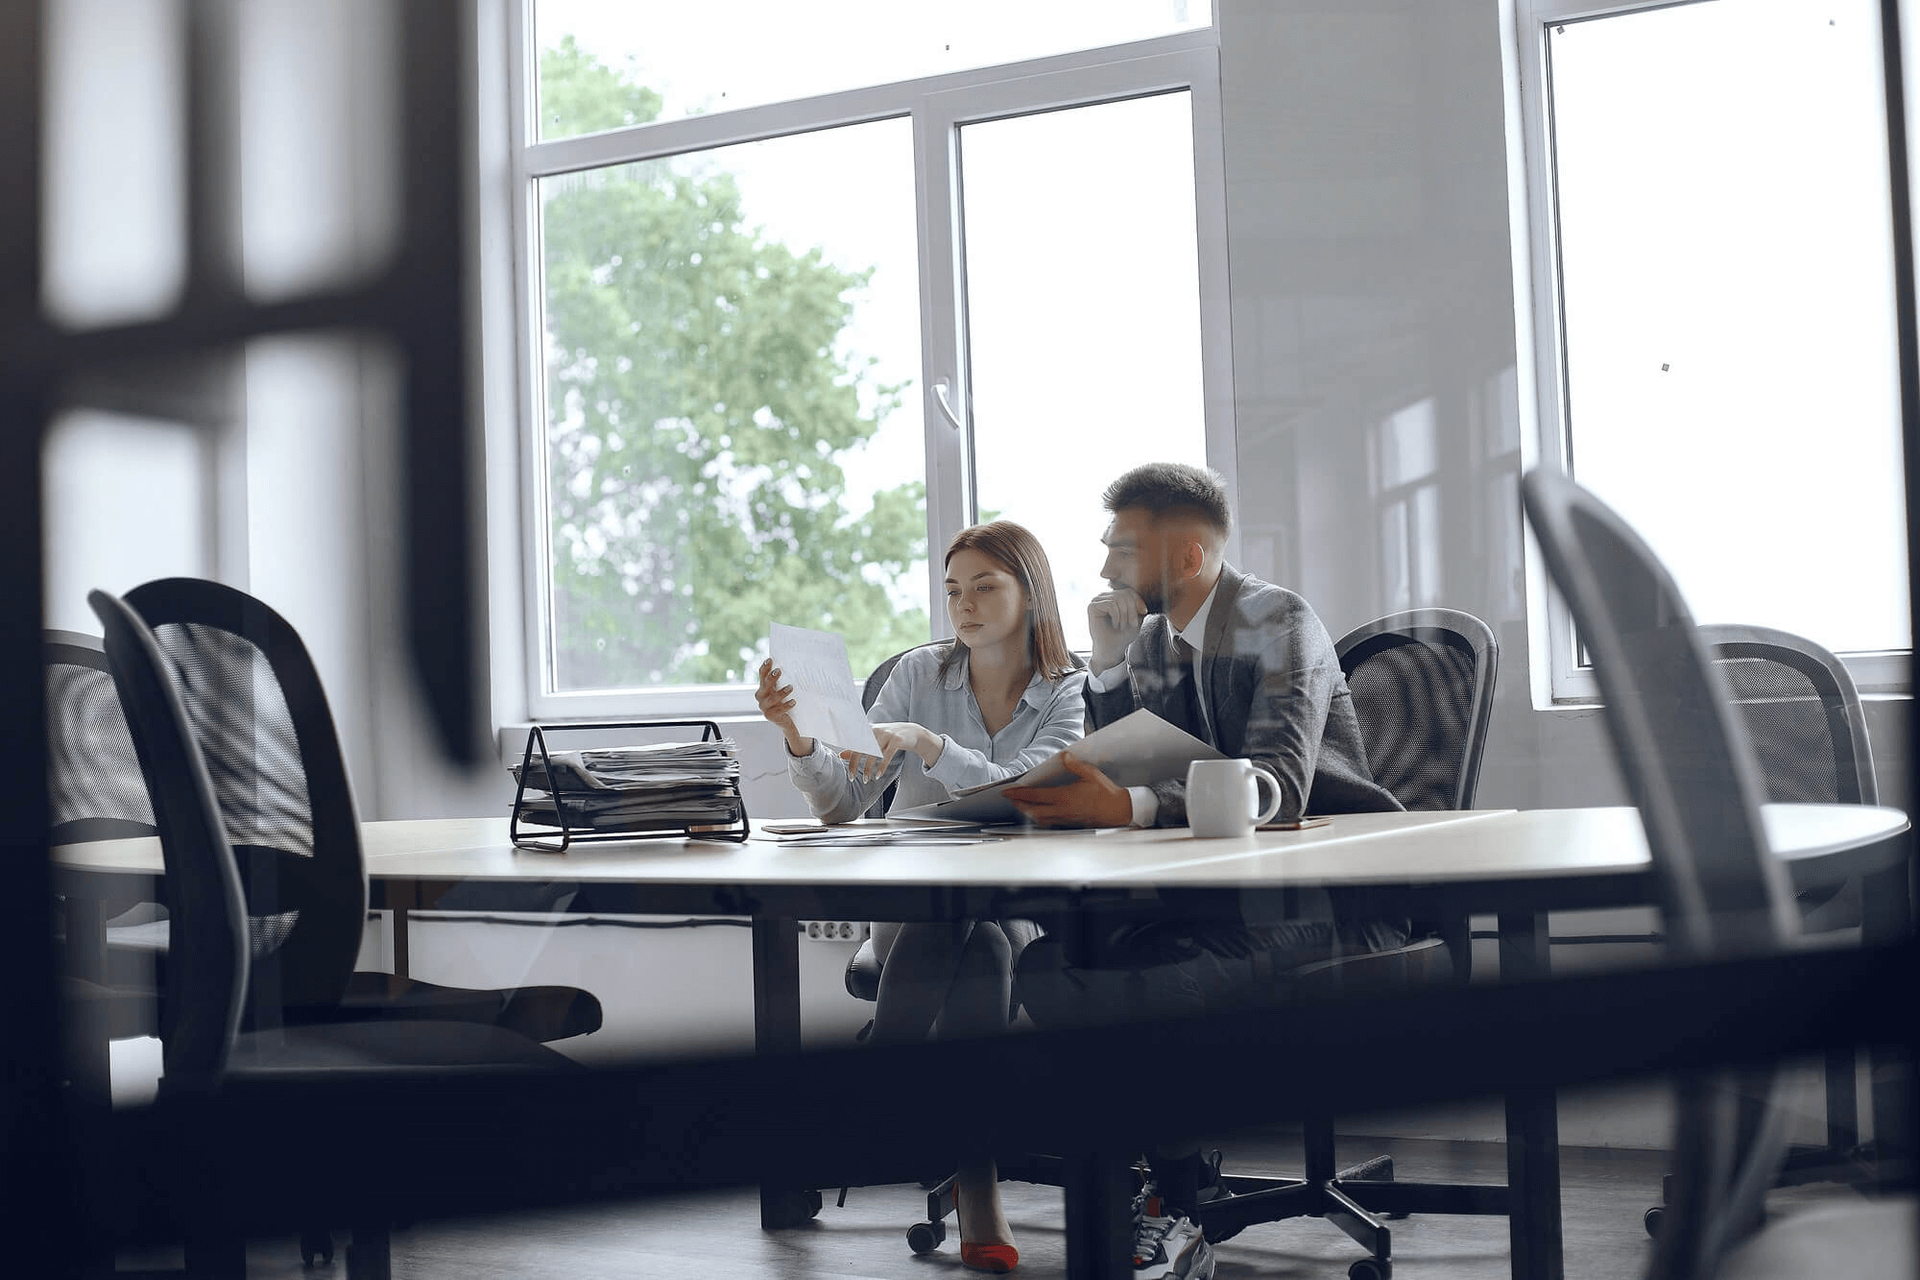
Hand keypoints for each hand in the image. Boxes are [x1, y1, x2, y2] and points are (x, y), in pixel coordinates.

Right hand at [755, 659, 811, 756]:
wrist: (788, 721)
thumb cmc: (787, 701)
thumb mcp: (784, 690)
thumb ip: (785, 680)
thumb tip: (797, 665)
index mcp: (763, 687)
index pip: (762, 675)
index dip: (765, 667)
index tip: (770, 660)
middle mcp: (761, 696)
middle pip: (765, 685)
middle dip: (771, 678)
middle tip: (779, 671)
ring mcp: (764, 707)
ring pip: (771, 698)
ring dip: (781, 692)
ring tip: (790, 687)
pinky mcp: (770, 716)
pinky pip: (778, 710)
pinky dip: (786, 705)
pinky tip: (793, 702)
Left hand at [838, 722, 940, 781]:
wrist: (913, 732)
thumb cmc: (889, 738)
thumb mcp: (873, 741)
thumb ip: (858, 747)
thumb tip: (841, 755)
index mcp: (868, 729)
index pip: (854, 742)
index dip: (847, 753)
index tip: (841, 764)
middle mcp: (875, 730)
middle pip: (861, 748)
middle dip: (855, 764)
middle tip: (852, 777)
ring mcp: (887, 734)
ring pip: (873, 754)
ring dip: (868, 768)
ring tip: (866, 779)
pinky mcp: (897, 740)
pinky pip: (886, 756)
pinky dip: (881, 767)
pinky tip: (878, 775)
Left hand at [1004, 753, 1133, 828]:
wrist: (1118, 810)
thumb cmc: (1106, 792)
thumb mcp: (1091, 774)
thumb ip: (1075, 765)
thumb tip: (1064, 755)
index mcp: (1064, 796)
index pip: (1035, 796)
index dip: (1019, 794)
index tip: (1007, 792)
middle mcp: (1062, 809)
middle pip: (1033, 810)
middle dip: (1019, 804)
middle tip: (1011, 798)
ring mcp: (1065, 818)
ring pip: (1039, 818)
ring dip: (1028, 812)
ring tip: (1020, 805)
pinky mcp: (1070, 823)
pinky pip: (1049, 822)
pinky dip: (1039, 818)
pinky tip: (1037, 814)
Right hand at [1088, 587, 1146, 672]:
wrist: (1113, 649)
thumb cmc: (1123, 634)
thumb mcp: (1137, 617)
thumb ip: (1138, 604)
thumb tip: (1140, 596)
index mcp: (1115, 596)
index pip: (1129, 590)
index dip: (1138, 600)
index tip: (1144, 612)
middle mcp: (1105, 596)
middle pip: (1124, 594)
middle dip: (1132, 610)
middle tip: (1132, 624)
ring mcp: (1097, 600)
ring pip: (1118, 598)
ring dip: (1124, 615)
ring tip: (1122, 626)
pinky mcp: (1092, 606)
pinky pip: (1110, 604)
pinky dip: (1116, 616)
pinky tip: (1115, 624)